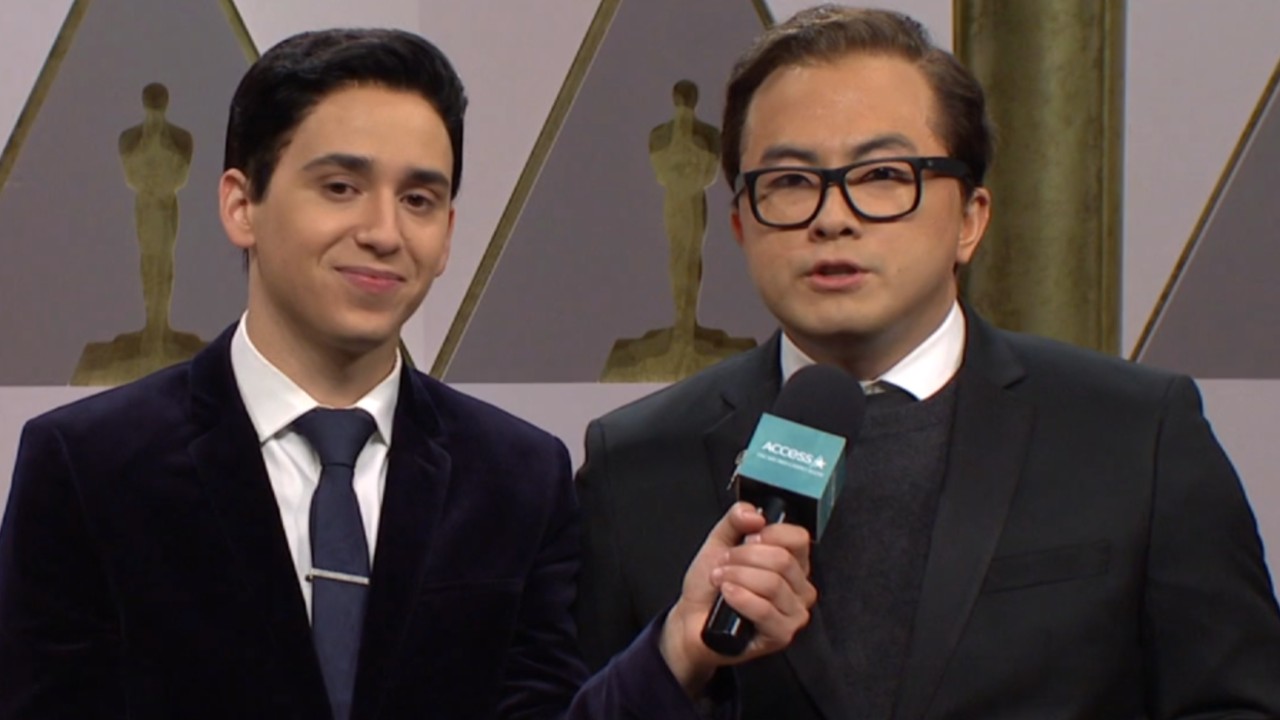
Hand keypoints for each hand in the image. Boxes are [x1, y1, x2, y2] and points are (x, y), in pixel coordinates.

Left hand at [658, 501, 815, 693]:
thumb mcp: (720, 543)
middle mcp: (799, 587)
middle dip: (744, 558)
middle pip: (782, 560)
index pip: (798, 538)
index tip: (747, 539)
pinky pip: (765, 610)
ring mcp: (794, 613)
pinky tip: (727, 595)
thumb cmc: (710, 587)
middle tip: (724, 564)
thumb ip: (736, 520)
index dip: (770, 534)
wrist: (691, 620)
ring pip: (773, 584)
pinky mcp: (782, 634)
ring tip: (721, 581)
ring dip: (737, 577)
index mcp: (792, 562)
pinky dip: (740, 598)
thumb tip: (754, 513)